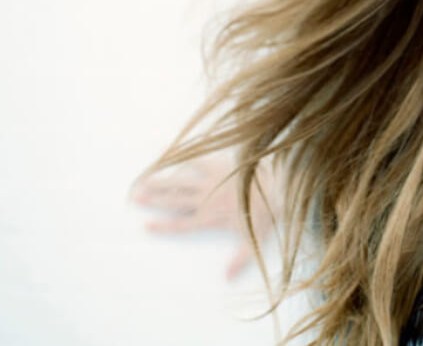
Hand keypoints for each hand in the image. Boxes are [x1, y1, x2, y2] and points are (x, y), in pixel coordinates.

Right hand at [131, 154, 278, 280]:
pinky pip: (197, 159)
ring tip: (143, 179)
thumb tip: (227, 279)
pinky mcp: (219, 166)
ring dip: (161, 180)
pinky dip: (183, 155)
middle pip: (174, 201)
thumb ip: (239, 260)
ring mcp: (211, 182)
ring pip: (180, 182)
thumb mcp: (255, 240)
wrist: (279, 184)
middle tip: (134, 196)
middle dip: (154, 199)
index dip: (164, 226)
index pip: (182, 224)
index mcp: (211, 218)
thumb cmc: (268, 212)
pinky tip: (168, 150)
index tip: (146, 226)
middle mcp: (206, 200)